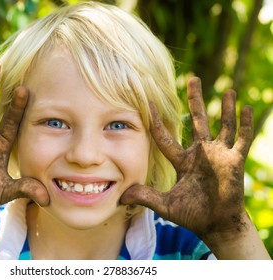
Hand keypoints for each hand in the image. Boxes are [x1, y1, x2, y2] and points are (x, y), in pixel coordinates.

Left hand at [121, 77, 253, 245]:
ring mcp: (219, 155)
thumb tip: (120, 196)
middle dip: (195, 99)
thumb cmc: (192, 214)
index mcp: (182, 160)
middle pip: (197, 120)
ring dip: (225, 108)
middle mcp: (200, 153)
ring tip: (228, 90)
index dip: (156, 120)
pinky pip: (242, 139)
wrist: (215, 225)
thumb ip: (145, 196)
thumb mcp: (165, 204)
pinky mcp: (234, 161)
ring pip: (223, 125)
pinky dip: (245, 125)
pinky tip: (247, 108)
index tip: (147, 101)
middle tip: (193, 78)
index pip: (164, 136)